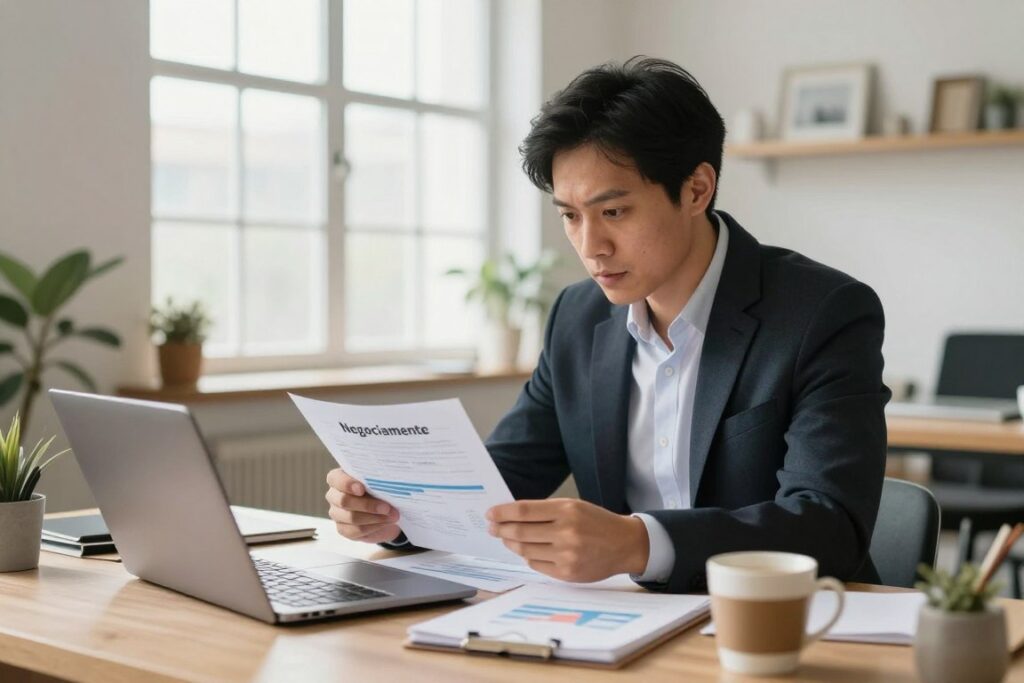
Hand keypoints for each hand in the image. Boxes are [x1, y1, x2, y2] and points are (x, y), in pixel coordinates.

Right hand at [325, 467, 401, 543]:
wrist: (385, 509)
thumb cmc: (380, 488)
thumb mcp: (378, 480)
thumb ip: (376, 479)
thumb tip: (385, 482)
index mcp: (338, 478)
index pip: (335, 479)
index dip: (347, 484)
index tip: (361, 489)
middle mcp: (334, 495)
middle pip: (344, 501)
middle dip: (367, 505)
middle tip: (387, 507)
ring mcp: (336, 514)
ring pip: (352, 518)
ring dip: (375, 517)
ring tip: (393, 516)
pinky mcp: (343, 529)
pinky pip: (356, 530)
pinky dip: (374, 526)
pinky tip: (386, 522)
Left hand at [486, 498, 649, 581]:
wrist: (624, 544)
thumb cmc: (596, 522)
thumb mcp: (574, 507)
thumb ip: (545, 511)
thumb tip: (511, 516)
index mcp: (567, 510)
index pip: (524, 511)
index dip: (503, 513)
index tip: (490, 513)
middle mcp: (566, 532)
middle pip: (520, 532)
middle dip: (501, 529)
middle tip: (492, 527)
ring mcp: (566, 555)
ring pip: (525, 550)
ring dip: (511, 544)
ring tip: (506, 539)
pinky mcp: (567, 573)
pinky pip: (536, 565)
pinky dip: (528, 557)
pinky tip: (527, 552)